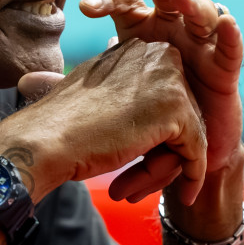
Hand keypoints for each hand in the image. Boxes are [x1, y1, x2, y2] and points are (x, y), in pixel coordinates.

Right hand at [0, 38, 207, 204]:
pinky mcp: (176, 109)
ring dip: (166, 168)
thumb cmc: (64, 123)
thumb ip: (122, 84)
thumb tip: (133, 79)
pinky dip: (193, 175)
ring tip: (137, 190)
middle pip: (182, 116)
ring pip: (189, 136)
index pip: (168, 97)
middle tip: (134, 181)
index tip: (136, 158)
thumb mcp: (96, 90)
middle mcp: (159, 56)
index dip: (155, 134)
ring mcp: (170, 80)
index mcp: (140, 49)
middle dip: (163, 153)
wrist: (46, 139)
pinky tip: (185, 196)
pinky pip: (197, 150)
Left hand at [78, 0, 243, 176]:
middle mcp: (174, 26)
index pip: (124, 0)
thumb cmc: (140, 117)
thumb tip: (24, 80)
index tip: (85, 9)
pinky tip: (223, 21)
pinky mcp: (226, 66)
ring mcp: (202, 42)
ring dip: (190, 0)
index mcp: (142, 27)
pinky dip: (229, 31)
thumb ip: (68, 89)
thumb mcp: (104, 103)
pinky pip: (231, 45)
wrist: (179, 152)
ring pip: (200, 9)